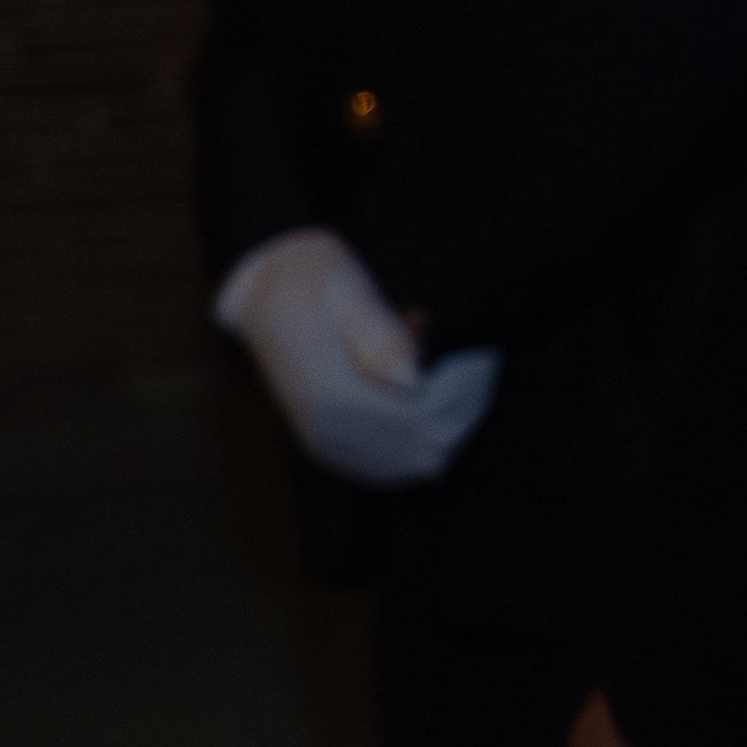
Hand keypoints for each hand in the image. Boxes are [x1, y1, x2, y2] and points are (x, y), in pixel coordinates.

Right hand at [214, 228, 498, 486]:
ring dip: (453, 423)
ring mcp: (330, 445)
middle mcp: (328, 430)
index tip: (484, 353)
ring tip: (462, 377)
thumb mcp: (344, 286)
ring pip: (420, 463)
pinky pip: (397, 467)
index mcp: (331, 391)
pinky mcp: (335, 448)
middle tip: (484, 361)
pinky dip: (430, 441)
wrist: (262, 297)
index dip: (464, 387)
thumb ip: (377, 332)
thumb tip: (412, 377)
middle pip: (429, 444)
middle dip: (467, 404)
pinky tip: (439, 402)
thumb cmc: (310, 279)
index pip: (422, 412)